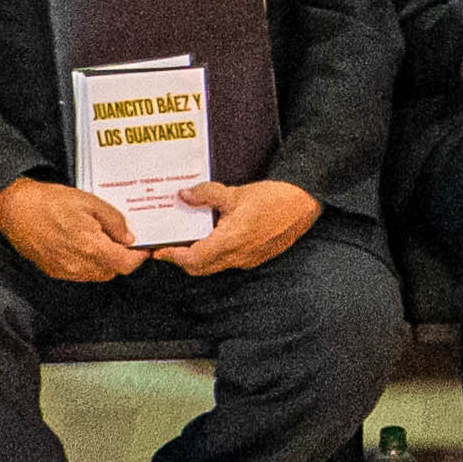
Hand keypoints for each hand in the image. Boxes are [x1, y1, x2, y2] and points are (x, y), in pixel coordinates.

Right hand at [0, 177, 148, 283]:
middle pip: (113, 271)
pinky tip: (83, 244)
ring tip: (101, 238)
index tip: (144, 247)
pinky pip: (81, 273)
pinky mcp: (55, 271)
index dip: (139, 257)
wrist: (16, 210)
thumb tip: (129, 237)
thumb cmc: (50, 203)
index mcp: (92, 248)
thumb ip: (114, 221)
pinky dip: (88, 263)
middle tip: (122, 238)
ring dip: (105, 261)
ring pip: (97, 274)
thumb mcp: (90, 202)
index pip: (127, 264)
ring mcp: (66, 271)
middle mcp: (80, 266)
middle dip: (122, 257)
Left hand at [169, 176, 319, 274]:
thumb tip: (184, 195)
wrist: (303, 204)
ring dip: (196, 258)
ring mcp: (247, 259)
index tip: (159, 250)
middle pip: (200, 268)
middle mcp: (238, 256)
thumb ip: (206, 195)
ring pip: (213, 267)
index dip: (173, 256)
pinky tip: (210, 238)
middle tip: (168, 247)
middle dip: (180, 260)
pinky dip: (212, 255)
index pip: (193, 258)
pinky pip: (226, 262)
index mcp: (231, 240)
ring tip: (186, 241)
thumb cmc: (273, 198)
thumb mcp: (235, 193)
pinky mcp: (254, 257)